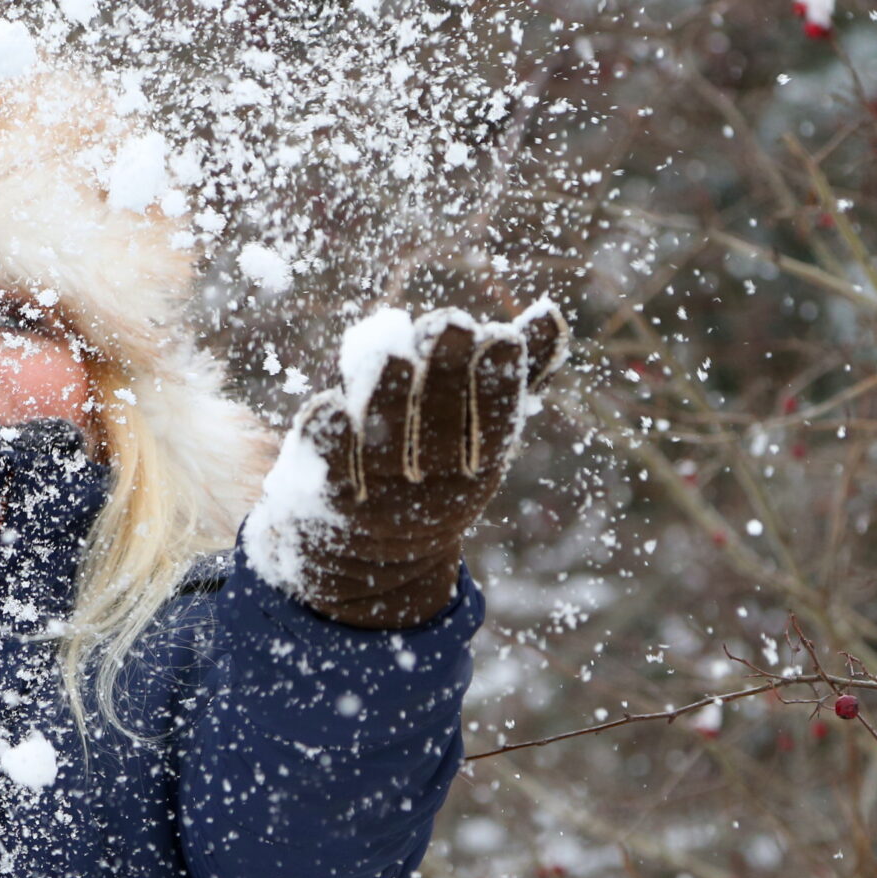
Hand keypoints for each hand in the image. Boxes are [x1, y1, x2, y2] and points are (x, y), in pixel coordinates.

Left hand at [245, 299, 568, 628]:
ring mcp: (378, 499)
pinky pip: (327, 470)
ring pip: (385, 450)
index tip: (501, 337)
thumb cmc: (430, 472)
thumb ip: (512, 375)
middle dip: (446, 378)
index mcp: (475, 472)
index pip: (493, 429)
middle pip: (440, 434)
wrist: (367, 562)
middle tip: (450, 326)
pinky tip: (329, 404)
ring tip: (394, 353)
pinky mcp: (326, 501)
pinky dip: (326, 440)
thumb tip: (550, 315)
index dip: (499, 385)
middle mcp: (430, 491)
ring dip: (390, 402)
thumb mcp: (477, 433)